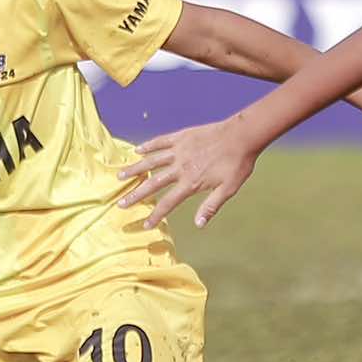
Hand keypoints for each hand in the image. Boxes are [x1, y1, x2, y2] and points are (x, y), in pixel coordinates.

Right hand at [115, 118, 258, 229]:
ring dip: (134, 169)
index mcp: (191, 182)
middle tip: (121, 203)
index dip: (155, 215)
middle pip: (152, 183)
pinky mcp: (181, 137)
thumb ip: (211, 206)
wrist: (241, 136)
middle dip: (136, 195)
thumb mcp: (228, 189)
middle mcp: (180, 167)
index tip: (145, 224)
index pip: (168, 203)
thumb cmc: (237, 164)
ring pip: (151, 161)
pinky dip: (148, 146)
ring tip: (120, 175)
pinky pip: (160, 141)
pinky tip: (137, 150)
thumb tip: (198, 225)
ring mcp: (179, 150)